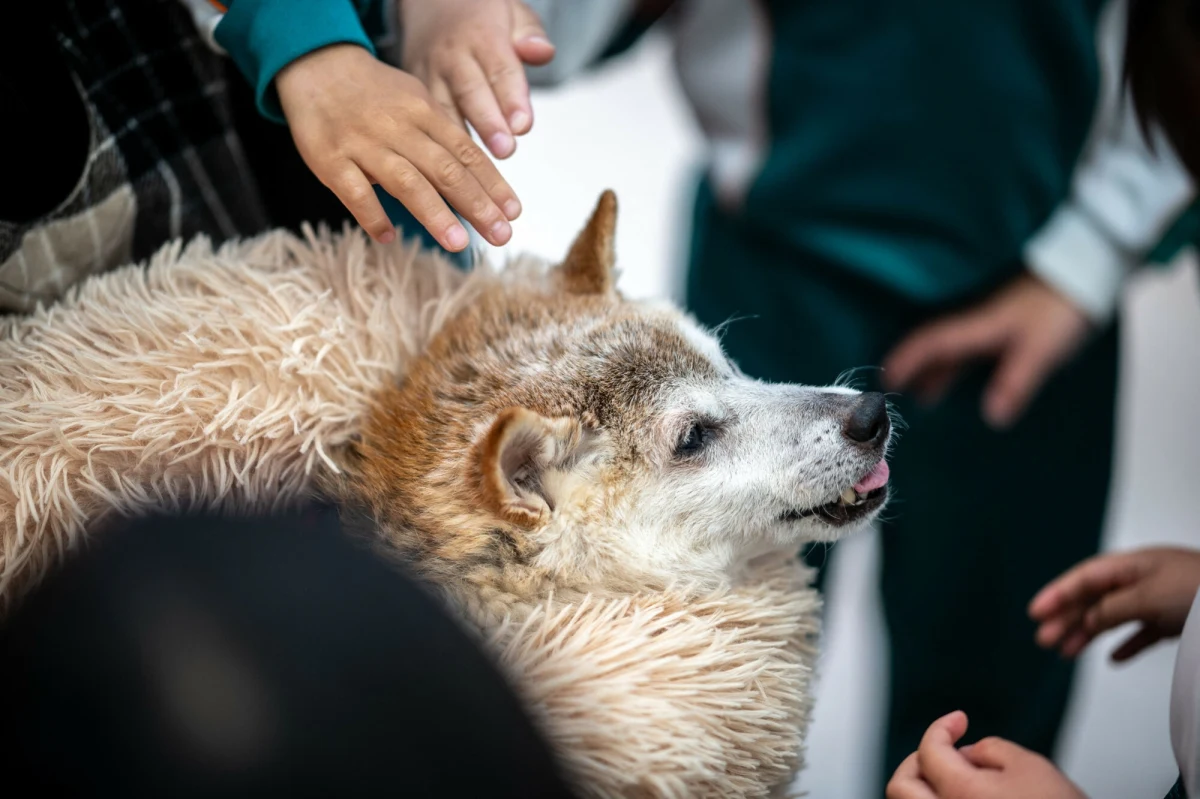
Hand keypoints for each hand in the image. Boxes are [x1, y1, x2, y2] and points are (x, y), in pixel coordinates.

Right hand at [275, 43, 520, 250]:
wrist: (316, 66)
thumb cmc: (373, 94)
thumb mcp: (416, 100)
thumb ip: (443, 136)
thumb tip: (479, 176)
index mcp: (424, 112)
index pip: (466, 153)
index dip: (492, 184)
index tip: (513, 211)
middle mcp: (398, 128)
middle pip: (445, 169)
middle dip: (476, 204)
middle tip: (501, 234)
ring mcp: (364, 144)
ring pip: (406, 181)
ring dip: (435, 214)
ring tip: (458, 244)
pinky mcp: (331, 160)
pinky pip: (355, 192)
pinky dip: (372, 216)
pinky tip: (389, 237)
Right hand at [400, 0, 554, 157]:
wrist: (429, 5)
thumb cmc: (478, 16)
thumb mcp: (509, 11)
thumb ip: (528, 33)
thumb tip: (541, 51)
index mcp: (481, 35)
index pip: (501, 68)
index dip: (512, 97)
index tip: (523, 125)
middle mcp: (452, 55)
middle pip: (471, 92)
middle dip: (488, 123)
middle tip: (505, 150)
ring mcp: (428, 73)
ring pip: (443, 111)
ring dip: (459, 144)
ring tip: (475, 172)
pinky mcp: (411, 92)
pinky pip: (421, 121)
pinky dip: (432, 147)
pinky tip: (445, 173)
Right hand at [882, 273, 1089, 428]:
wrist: (1084, 273)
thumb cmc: (1059, 308)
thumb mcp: (1039, 348)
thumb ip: (1015, 382)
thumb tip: (992, 417)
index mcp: (977, 327)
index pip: (930, 342)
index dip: (906, 359)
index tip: (887, 380)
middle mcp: (976, 325)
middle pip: (935, 348)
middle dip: (914, 369)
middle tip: (896, 393)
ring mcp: (989, 326)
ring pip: (952, 351)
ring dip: (935, 371)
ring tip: (924, 396)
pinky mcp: (1004, 328)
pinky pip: (969, 350)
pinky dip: (957, 366)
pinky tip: (962, 379)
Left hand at [887, 711, 1086, 798]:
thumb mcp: (1031, 766)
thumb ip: (990, 749)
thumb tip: (967, 753)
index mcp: (961, 795)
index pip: (928, 751)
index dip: (942, 727)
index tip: (959, 719)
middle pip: (901, 786)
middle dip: (917, 761)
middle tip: (943, 747)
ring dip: (924, 786)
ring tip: (954, 774)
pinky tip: (965, 795)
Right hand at [1029, 547, 1199, 660]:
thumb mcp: (1148, 597)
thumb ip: (1112, 608)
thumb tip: (1087, 619)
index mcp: (1131, 565)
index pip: (1083, 578)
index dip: (1057, 594)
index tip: (1035, 612)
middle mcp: (1141, 580)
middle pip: (1094, 599)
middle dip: (1067, 618)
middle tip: (1043, 639)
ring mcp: (1158, 599)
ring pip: (1113, 617)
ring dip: (1088, 634)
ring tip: (1066, 652)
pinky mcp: (1174, 621)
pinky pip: (1141, 632)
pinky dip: (1126, 645)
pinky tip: (1114, 658)